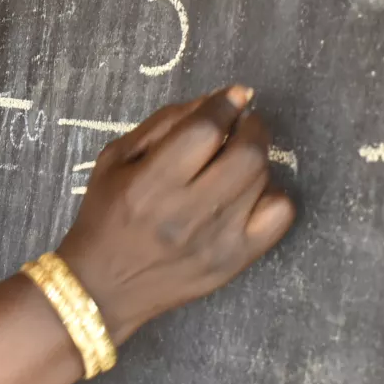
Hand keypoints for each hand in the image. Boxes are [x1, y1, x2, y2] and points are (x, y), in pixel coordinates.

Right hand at [56, 86, 295, 342]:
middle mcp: (188, 213)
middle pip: (246, 154)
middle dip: (251, 128)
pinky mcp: (237, 261)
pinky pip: (280, 214)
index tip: (233, 96)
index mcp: (151, 185)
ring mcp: (219, 240)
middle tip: (241, 125)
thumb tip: (216, 99)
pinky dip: (273, 194)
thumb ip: (164, 123)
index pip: (205, 130)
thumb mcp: (116, 159)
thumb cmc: (104, 215)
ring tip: (236, 159)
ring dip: (257, 158)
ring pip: (264, 179)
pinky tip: (250, 193)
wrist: (104, 287)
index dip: (225, 105)